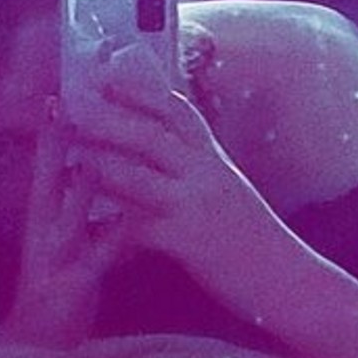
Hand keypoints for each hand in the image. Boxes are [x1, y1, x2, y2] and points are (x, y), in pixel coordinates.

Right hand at [0, 97, 123, 348]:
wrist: (41, 343)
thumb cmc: (62, 283)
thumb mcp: (63, 237)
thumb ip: (73, 203)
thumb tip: (89, 162)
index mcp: (44, 216)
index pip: (47, 167)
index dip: (51, 133)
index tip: (56, 95)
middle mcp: (45, 231)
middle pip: (47, 182)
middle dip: (54, 148)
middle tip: (61, 110)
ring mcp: (58, 257)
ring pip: (70, 216)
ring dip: (81, 190)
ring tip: (92, 160)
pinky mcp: (75, 283)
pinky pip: (98, 257)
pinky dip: (112, 239)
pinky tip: (126, 222)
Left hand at [75, 43, 272, 295]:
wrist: (289, 280)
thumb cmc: (259, 241)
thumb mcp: (232, 190)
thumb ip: (203, 170)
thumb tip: (177, 155)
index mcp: (216, 159)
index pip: (178, 112)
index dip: (141, 92)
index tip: (110, 77)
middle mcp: (207, 173)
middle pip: (151, 134)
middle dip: (110, 117)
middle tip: (75, 103)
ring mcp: (196, 204)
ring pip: (138, 175)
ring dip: (99, 163)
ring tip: (67, 154)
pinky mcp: (188, 240)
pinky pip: (138, 227)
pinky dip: (109, 226)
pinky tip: (85, 225)